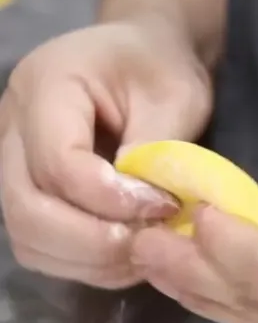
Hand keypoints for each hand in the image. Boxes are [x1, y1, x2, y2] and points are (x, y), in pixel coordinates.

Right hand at [0, 21, 210, 287]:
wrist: (146, 60)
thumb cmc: (162, 69)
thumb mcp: (176, 96)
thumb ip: (155, 150)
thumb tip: (141, 210)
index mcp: (47, 86)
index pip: (59, 161)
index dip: (110, 198)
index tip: (164, 206)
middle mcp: (13, 126)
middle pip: (26, 207)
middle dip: (92, 240)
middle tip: (150, 241)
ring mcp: (16, 162)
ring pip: (27, 235)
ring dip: (87, 259)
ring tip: (142, 251)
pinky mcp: (33, 190)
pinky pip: (42, 244)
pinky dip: (83, 262)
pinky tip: (126, 256)